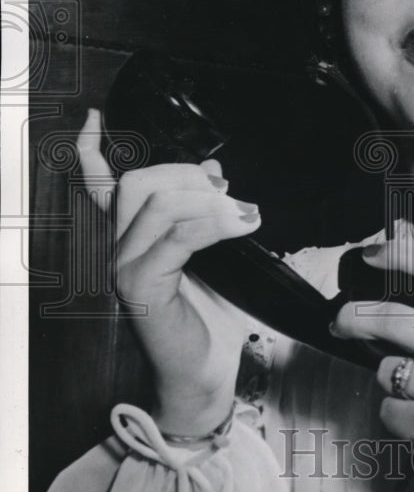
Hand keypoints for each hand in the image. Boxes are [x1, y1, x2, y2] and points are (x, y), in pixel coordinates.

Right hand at [77, 108, 259, 433]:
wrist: (203, 373)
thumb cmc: (209, 318)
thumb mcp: (211, 255)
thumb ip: (204, 214)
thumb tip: (214, 175)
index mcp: (130, 238)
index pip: (101, 187)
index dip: (90, 151)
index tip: (93, 118)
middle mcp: (119, 250)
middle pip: (138, 183)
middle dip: (186, 174)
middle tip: (228, 192)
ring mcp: (127, 269)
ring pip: (156, 205)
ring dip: (208, 200)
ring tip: (244, 213)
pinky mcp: (144, 289)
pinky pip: (176, 238)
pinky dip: (213, 224)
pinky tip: (240, 225)